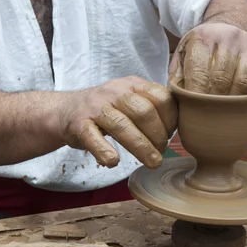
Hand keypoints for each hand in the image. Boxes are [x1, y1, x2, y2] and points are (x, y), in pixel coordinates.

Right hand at [58, 76, 176, 168]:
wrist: (66, 110)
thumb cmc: (106, 109)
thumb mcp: (130, 98)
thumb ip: (151, 106)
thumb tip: (179, 128)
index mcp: (132, 84)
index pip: (160, 97)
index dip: (170, 120)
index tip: (170, 136)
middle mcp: (114, 92)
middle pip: (144, 112)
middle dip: (158, 136)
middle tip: (160, 153)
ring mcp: (95, 108)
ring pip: (122, 126)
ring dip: (141, 147)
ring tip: (152, 162)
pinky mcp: (79, 125)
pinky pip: (93, 138)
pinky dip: (105, 151)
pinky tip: (113, 162)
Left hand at [168, 23, 246, 121]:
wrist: (230, 23)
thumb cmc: (202, 46)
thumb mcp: (184, 51)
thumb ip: (176, 74)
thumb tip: (173, 100)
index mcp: (204, 39)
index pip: (200, 72)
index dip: (196, 95)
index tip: (193, 111)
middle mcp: (229, 39)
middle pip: (222, 78)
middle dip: (214, 101)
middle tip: (208, 118)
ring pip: (244, 81)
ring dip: (236, 103)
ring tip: (228, 117)